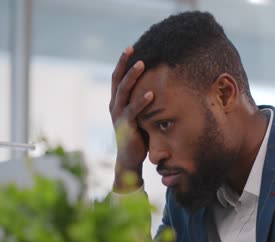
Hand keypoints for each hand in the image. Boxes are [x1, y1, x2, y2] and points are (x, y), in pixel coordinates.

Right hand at [109, 47, 153, 191]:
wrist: (130, 159)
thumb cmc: (138, 135)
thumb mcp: (140, 115)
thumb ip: (143, 102)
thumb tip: (160, 86)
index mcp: (117, 102)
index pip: (117, 78)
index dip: (122, 63)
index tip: (130, 48)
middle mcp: (115, 106)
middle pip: (117, 80)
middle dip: (124, 63)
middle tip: (131, 49)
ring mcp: (118, 116)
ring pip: (123, 91)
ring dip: (133, 76)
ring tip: (142, 64)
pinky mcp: (126, 126)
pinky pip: (133, 111)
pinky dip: (142, 101)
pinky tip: (151, 93)